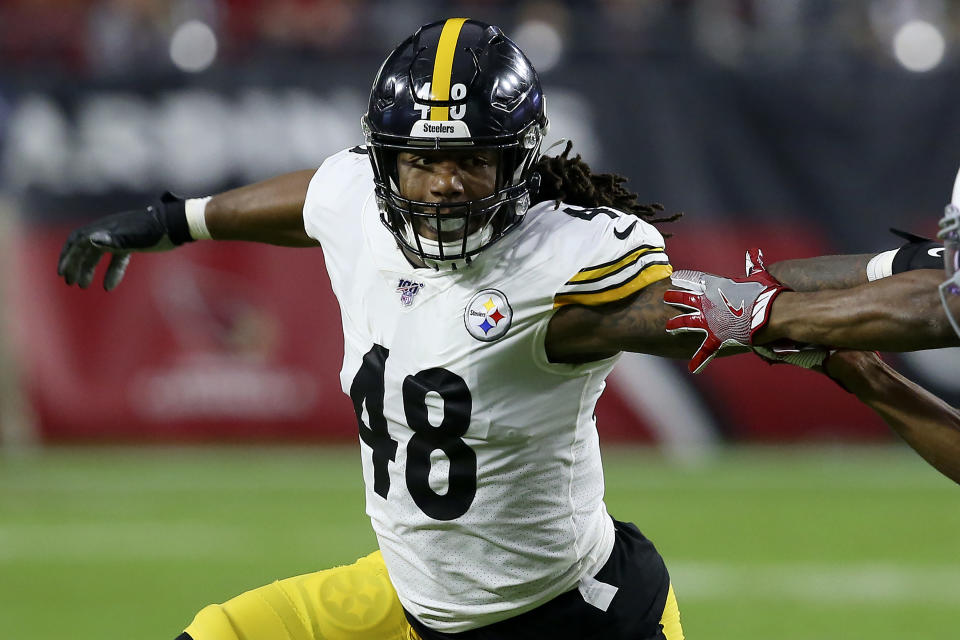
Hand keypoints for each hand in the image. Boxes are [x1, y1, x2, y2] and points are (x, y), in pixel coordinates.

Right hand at [57, 192, 189, 289]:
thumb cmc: (156, 230)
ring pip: (98, 254)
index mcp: (106, 228)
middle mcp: (110, 231)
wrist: (176, 225)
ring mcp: (121, 237)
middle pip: (85, 248)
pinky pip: (116, 259)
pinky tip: (108, 286)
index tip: (62, 272)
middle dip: (75, 265)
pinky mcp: (132, 244)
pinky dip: (111, 272)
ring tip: (82, 285)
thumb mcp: (135, 237)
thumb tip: (90, 239)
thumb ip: (114, 240)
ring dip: (89, 269)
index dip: (68, 256)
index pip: (78, 241)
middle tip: (70, 282)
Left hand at [664, 248, 787, 372]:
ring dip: (676, 324)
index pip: (695, 279)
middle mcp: (708, 302)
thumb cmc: (767, 292)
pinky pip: (706, 350)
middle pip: (685, 299)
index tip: (674, 277)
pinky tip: (692, 368)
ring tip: (668, 327)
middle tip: (665, 296)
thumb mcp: (758, 275)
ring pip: (687, 322)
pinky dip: (700, 360)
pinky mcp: (718, 337)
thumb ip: (752, 264)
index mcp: (716, 286)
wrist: (773, 313)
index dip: (684, 278)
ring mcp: (710, 321)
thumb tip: (754, 252)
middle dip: (674, 297)